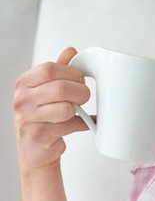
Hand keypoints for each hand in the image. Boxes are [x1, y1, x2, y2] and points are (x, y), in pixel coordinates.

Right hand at [14, 47, 89, 168]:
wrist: (35, 150)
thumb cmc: (42, 117)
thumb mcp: (45, 90)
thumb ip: (58, 70)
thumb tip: (71, 50)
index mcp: (24, 83)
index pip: (49, 69)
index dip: (71, 73)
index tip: (80, 80)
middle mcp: (22, 100)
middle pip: (60, 88)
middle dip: (80, 91)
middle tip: (84, 96)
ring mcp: (28, 119)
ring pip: (66, 108)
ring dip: (80, 109)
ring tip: (79, 110)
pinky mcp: (39, 136)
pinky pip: (69, 126)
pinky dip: (83, 124)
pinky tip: (85, 123)